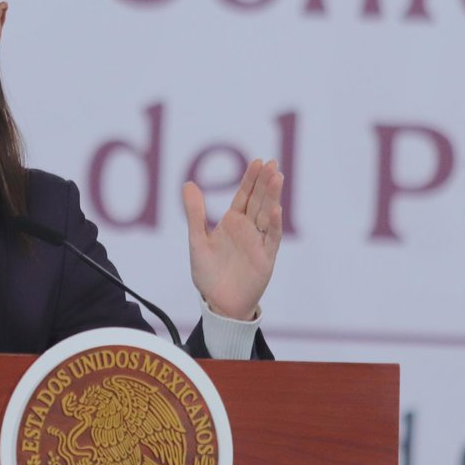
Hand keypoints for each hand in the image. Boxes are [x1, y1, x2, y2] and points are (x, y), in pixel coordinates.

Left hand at [182, 159, 282, 320]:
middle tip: (272, 162)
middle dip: (265, 182)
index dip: (251, 179)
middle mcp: (248, 229)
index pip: (244, 196)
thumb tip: (187, 183)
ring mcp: (258, 242)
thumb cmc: (208, 273)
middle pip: (258, 201)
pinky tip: (276, 209)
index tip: (258, 161)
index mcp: (232, 222)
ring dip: (272, 197)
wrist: (218, 302)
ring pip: (268, 215)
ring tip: (277, 177)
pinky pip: (271, 238)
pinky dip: (274, 224)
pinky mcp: (266, 257)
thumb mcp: (197, 240)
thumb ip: (195, 213)